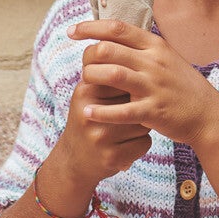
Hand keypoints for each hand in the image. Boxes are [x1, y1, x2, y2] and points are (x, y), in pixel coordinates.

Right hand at [48, 71, 152, 203]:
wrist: (73, 161)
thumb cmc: (91, 119)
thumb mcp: (90, 95)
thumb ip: (109, 76)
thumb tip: (140, 56)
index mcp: (86, 91)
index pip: (124, 78)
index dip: (133, 88)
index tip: (126, 95)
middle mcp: (90, 114)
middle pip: (137, 100)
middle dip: (140, 106)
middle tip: (131, 112)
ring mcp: (100, 137)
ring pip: (144, 123)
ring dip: (142, 127)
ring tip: (126, 130)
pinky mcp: (111, 157)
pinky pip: (145, 143)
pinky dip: (141, 145)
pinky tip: (126, 145)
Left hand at [71, 19, 218, 151]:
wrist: (207, 114)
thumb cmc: (181, 85)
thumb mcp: (165, 58)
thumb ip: (141, 47)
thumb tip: (112, 34)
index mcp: (155, 45)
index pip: (118, 28)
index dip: (91, 27)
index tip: (72, 31)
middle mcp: (154, 62)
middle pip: (109, 49)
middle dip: (88, 56)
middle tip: (82, 66)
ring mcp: (154, 86)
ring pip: (113, 75)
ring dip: (92, 78)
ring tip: (83, 85)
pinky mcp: (153, 111)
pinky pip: (122, 111)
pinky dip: (102, 111)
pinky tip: (88, 111)